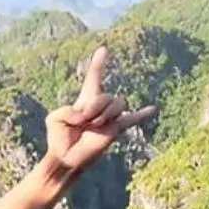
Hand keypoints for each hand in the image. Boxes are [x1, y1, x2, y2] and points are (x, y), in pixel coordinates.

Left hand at [47, 46, 155, 170]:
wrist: (66, 158)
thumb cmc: (58, 138)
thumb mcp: (54, 118)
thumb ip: (67, 110)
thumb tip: (86, 115)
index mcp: (85, 100)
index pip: (94, 78)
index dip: (98, 64)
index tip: (103, 49)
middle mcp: (99, 107)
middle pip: (106, 95)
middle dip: (95, 106)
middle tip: (83, 120)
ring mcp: (109, 118)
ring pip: (117, 104)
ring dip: (105, 114)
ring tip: (94, 126)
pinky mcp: (116, 130)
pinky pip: (132, 119)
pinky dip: (143, 114)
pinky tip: (153, 109)